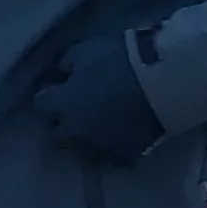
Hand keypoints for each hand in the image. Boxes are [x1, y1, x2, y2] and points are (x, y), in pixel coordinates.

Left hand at [32, 33, 165, 161]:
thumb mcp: (86, 50)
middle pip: (57, 135)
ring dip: (87, 138)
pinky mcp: (126, 157)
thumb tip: (62, 76)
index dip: (51, 95)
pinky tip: (123, 135)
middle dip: (64, 122)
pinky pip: (113, 157)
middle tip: (79, 109)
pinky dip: (114, 147)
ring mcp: (100, 147)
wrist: (165, 80)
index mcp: (63, 104)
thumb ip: (66, 66)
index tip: (61, 88)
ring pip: (83, 150)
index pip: (41, 105)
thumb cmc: (122, 59)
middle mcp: (75, 131)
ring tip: (102, 124)